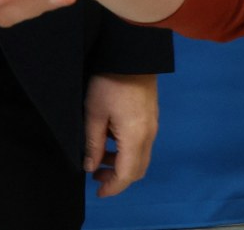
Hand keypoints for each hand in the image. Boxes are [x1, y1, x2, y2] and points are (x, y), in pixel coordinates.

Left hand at [84, 72, 157, 196]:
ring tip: (100, 157)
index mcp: (135, 137)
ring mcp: (153, 124)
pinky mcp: (151, 115)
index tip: (98, 192)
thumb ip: (93, 144)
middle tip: (96, 176)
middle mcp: (149, 134)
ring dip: (122, 163)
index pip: (127, 175)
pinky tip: (111, 139)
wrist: (131, 52)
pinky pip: (142, 142)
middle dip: (118, 178)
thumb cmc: (109, 81)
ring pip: (141, 156)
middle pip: (137, 169)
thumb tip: (91, 167)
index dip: (113, 187)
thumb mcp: (94, 113)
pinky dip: (127, 150)